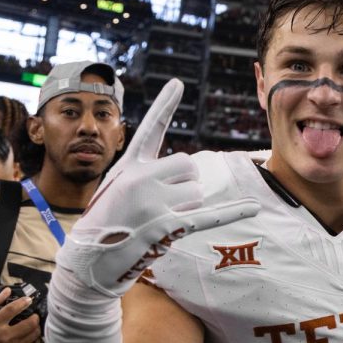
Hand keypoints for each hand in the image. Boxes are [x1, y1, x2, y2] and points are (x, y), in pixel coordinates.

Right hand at [0, 288, 41, 342]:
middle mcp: (3, 338)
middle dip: (35, 317)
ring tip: (32, 327)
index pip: (12, 309)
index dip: (23, 302)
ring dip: (36, 328)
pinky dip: (36, 342)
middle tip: (33, 316)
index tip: (29, 300)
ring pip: (34, 335)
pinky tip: (31, 339)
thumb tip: (7, 290)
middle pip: (30, 323)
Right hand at [56, 79, 259, 297]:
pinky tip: (255, 208)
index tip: (178, 82)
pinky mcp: (167, 228)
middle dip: (182, 185)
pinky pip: (208, 216)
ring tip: (156, 221)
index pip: (150, 128)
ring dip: (185, 208)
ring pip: (196, 193)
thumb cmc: (106, 222)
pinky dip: (233, 212)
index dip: (164, 104)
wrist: (88, 260)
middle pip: (188, 167)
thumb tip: (191, 172)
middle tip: (157, 205)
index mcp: (129, 165)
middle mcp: (141, 179)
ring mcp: (153, 203)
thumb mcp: (118, 187)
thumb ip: (148, 172)